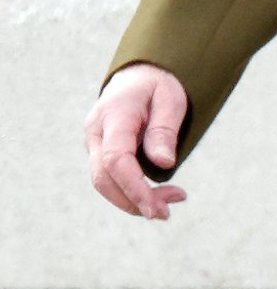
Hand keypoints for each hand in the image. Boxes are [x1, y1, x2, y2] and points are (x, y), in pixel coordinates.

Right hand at [84, 63, 189, 219]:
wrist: (139, 74)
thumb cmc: (158, 84)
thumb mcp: (171, 98)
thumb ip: (164, 130)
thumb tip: (164, 164)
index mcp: (114, 115)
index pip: (116, 160)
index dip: (134, 188)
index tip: (155, 208)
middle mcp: (96, 132)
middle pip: (104, 178)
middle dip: (132, 201)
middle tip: (166, 214)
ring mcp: (94, 142)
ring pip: (103, 182)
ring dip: (133, 200)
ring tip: (168, 205)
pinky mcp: (100, 151)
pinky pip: (109, 177)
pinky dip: (129, 191)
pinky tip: (154, 197)